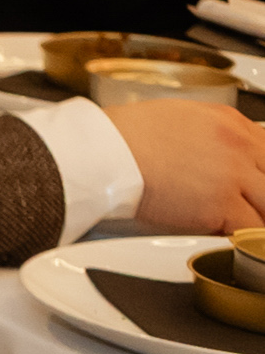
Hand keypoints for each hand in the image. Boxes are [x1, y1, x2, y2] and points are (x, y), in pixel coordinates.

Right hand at [114, 97, 264, 234]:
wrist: (105, 151)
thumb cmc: (126, 136)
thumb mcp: (181, 117)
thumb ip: (213, 133)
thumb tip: (224, 151)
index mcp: (230, 122)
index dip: (263, 174)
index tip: (255, 187)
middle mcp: (239, 146)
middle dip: (261, 198)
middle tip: (249, 207)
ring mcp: (233, 176)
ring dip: (256, 218)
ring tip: (237, 223)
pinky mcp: (220, 205)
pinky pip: (251, 231)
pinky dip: (243, 237)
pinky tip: (227, 235)